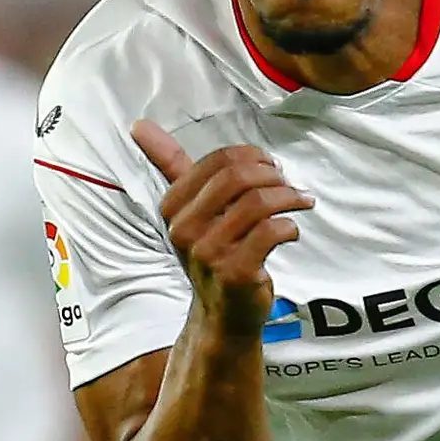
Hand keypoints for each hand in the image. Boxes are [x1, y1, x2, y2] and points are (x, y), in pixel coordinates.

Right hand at [132, 117, 310, 340]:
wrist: (223, 315)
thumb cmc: (212, 254)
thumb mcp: (189, 210)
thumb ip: (169, 165)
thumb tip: (139, 125)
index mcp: (173, 207)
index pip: (218, 162)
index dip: (252, 157)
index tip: (271, 166)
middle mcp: (185, 229)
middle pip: (237, 178)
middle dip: (272, 175)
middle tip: (289, 184)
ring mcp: (208, 253)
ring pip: (258, 203)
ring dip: (288, 198)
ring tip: (300, 202)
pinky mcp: (235, 272)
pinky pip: (270, 232)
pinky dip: (289, 226)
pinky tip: (291, 231)